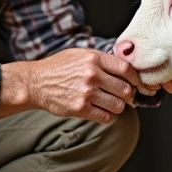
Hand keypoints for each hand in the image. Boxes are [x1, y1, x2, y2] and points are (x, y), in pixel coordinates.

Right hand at [0, 48, 141, 123]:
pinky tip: (100, 110)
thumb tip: (126, 69)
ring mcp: (87, 93)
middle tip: (122, 95)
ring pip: (119, 105)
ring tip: (109, 103)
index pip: (127, 69)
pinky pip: (106, 117)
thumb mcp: (80, 54)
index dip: (135, 78)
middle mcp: (92, 75)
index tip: (136, 83)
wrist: (35, 83)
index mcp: (94, 59)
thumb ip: (102, 60)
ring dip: (117, 106)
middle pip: (125, 89)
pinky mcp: (80, 108)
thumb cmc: (58, 68)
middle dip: (127, 94)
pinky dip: (107, 115)